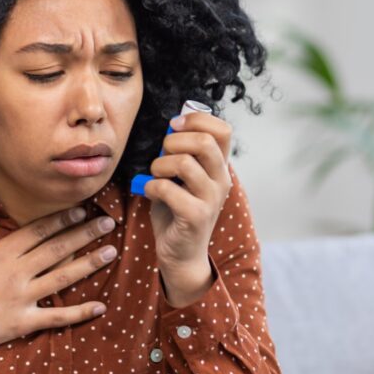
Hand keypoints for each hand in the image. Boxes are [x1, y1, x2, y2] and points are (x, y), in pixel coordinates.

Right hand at [0, 202, 117, 373]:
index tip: (81, 210)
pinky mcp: (24, 321)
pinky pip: (57, 317)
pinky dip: (80, 312)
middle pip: (58, 249)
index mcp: (0, 254)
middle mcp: (17, 273)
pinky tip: (100, 306)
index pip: (38, 231)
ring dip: (89, 264)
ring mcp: (23, 298)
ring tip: (112, 252)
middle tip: (108, 223)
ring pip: (63, 277)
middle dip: (85, 234)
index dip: (61, 219)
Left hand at [142, 110, 232, 276]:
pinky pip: (168, 189)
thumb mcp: (181, 177)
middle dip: (173, 141)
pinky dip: (152, 187)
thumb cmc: (177, 210)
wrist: (181, 254)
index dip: (197, 119)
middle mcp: (221, 180)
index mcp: (220, 166)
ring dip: (159, 165)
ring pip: (184, 163)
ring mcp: (212, 199)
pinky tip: (150, 192)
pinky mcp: (196, 216)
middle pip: (205, 142)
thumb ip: (181, 153)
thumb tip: (171, 128)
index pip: (223, 130)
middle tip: (161, 154)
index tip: (175, 125)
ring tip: (155, 175)